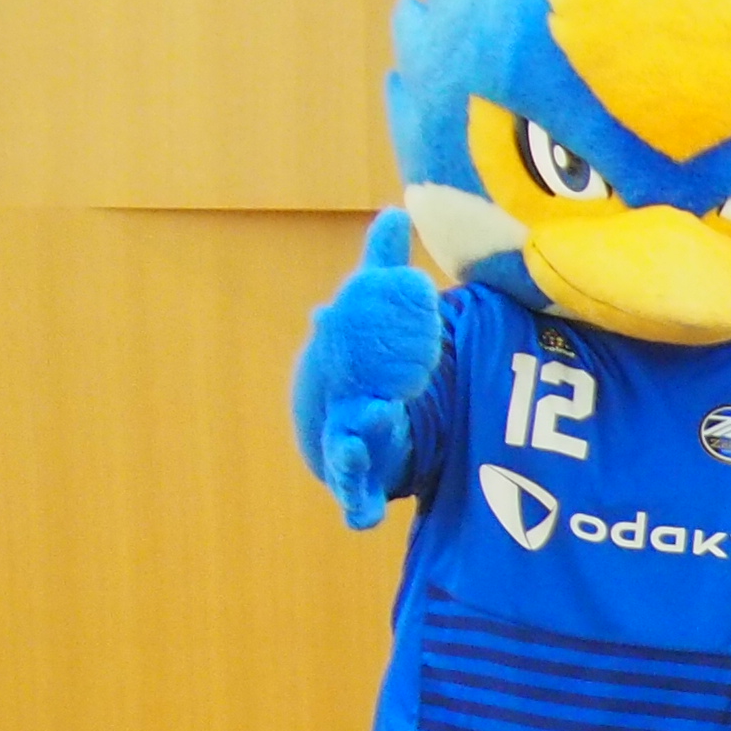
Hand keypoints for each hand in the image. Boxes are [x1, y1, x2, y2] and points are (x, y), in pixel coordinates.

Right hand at [296, 208, 445, 530]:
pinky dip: (356, 508)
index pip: (343, 338)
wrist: (345, 420)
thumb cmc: (359, 361)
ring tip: (373, 436)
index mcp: (340, 361)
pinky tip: (361, 520)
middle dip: (362, 392)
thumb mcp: (374, 314)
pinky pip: (355, 500)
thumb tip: (394, 210)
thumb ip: (383, 268)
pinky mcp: (359, 484)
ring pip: (348, 447)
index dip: (354, 324)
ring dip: (356, 445)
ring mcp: (345, 444)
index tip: (359, 308)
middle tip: (385, 395)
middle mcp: (336, 401)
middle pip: (345, 396)